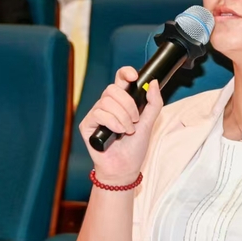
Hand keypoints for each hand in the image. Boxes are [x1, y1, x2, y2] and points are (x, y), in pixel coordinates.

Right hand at [78, 66, 163, 184]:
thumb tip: (153, 82)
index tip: (135, 77)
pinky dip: (112, 122)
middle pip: (113, 89)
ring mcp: (96, 114)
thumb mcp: (149, 123)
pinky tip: (116, 133)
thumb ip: (153, 103)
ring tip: (127, 131)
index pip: (120, 79)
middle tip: (135, 120)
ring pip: (106, 101)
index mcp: (122, 101)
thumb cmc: (134, 147)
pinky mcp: (87, 124)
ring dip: (122, 117)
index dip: (125, 73)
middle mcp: (107, 105)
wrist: (125, 167)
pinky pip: (99, 113)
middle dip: (128, 105)